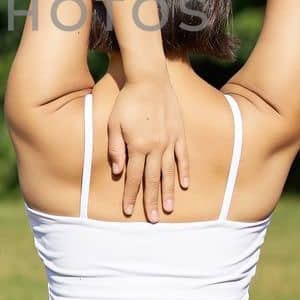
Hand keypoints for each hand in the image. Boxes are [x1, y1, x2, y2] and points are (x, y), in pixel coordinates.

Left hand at [106, 75, 189, 219]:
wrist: (149, 80)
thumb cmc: (127, 102)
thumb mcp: (113, 124)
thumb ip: (116, 149)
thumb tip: (118, 172)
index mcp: (137, 146)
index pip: (133, 177)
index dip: (130, 195)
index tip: (128, 211)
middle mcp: (155, 147)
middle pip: (153, 180)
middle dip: (151, 201)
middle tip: (153, 219)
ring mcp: (169, 141)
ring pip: (169, 172)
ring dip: (169, 192)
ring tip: (170, 208)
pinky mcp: (179, 134)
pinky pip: (183, 157)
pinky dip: (184, 171)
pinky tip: (185, 185)